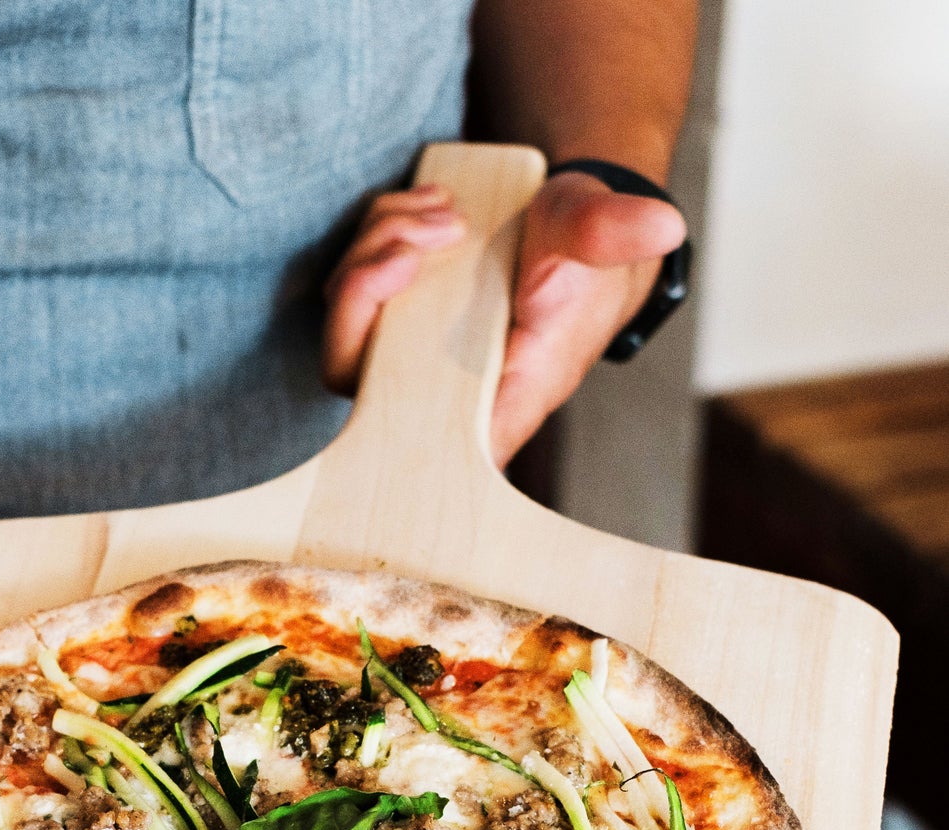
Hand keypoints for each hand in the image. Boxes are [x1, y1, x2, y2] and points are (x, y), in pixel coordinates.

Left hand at [320, 171, 685, 466]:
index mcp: (494, 398)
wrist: (574, 229)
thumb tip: (661, 224)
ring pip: (347, 315)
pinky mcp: (394, 315)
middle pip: (351, 370)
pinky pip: (355, 280)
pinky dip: (381, 231)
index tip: (402, 318)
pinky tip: (429, 206)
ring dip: (380, 244)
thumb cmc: (588, 254)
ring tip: (446, 211)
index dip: (385, 407)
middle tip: (420, 240)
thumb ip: (616, 235)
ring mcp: (407, 351)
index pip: (419, 445)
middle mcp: (439, 387)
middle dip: (365, 289)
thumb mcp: (602, 235)